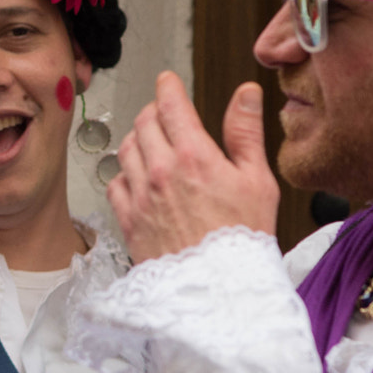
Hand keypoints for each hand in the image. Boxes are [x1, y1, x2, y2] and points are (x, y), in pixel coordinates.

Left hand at [107, 72, 278, 262]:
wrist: (219, 290)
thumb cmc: (243, 239)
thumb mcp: (258, 180)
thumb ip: (246, 132)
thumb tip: (245, 93)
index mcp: (194, 157)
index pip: (170, 105)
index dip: (168, 87)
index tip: (168, 81)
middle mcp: (161, 173)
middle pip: (144, 123)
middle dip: (155, 112)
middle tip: (165, 114)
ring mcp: (140, 197)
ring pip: (125, 149)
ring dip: (138, 140)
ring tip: (153, 143)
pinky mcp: (128, 220)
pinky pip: (114, 184)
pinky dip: (124, 174)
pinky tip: (139, 179)